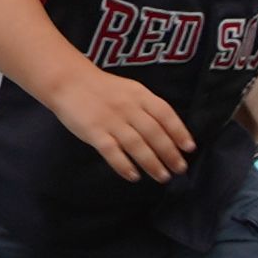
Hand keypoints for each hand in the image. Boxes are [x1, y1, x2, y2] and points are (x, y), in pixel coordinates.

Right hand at [48, 64, 194, 181]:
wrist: (68, 81)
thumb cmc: (103, 88)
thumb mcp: (129, 90)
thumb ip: (146, 107)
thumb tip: (169, 132)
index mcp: (139, 94)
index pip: (165, 114)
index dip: (179, 131)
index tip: (189, 148)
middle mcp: (128, 107)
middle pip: (154, 133)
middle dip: (170, 153)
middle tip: (180, 169)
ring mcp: (111, 120)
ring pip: (137, 145)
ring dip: (152, 163)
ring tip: (162, 177)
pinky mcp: (94, 132)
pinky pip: (112, 151)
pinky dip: (124, 165)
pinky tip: (134, 176)